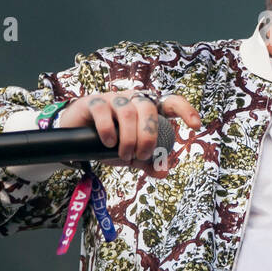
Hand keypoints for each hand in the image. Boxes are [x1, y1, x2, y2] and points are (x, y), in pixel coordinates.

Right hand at [55, 91, 202, 170]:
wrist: (75, 136)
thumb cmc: (109, 141)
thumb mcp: (130, 153)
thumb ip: (147, 162)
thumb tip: (163, 172)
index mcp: (146, 109)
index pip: (171, 102)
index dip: (186, 110)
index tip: (196, 126)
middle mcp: (132, 100)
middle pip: (148, 109)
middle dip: (149, 135)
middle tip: (142, 155)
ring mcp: (112, 99)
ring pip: (128, 112)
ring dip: (129, 138)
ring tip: (124, 155)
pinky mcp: (93, 102)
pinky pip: (103, 111)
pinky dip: (108, 129)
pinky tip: (109, 143)